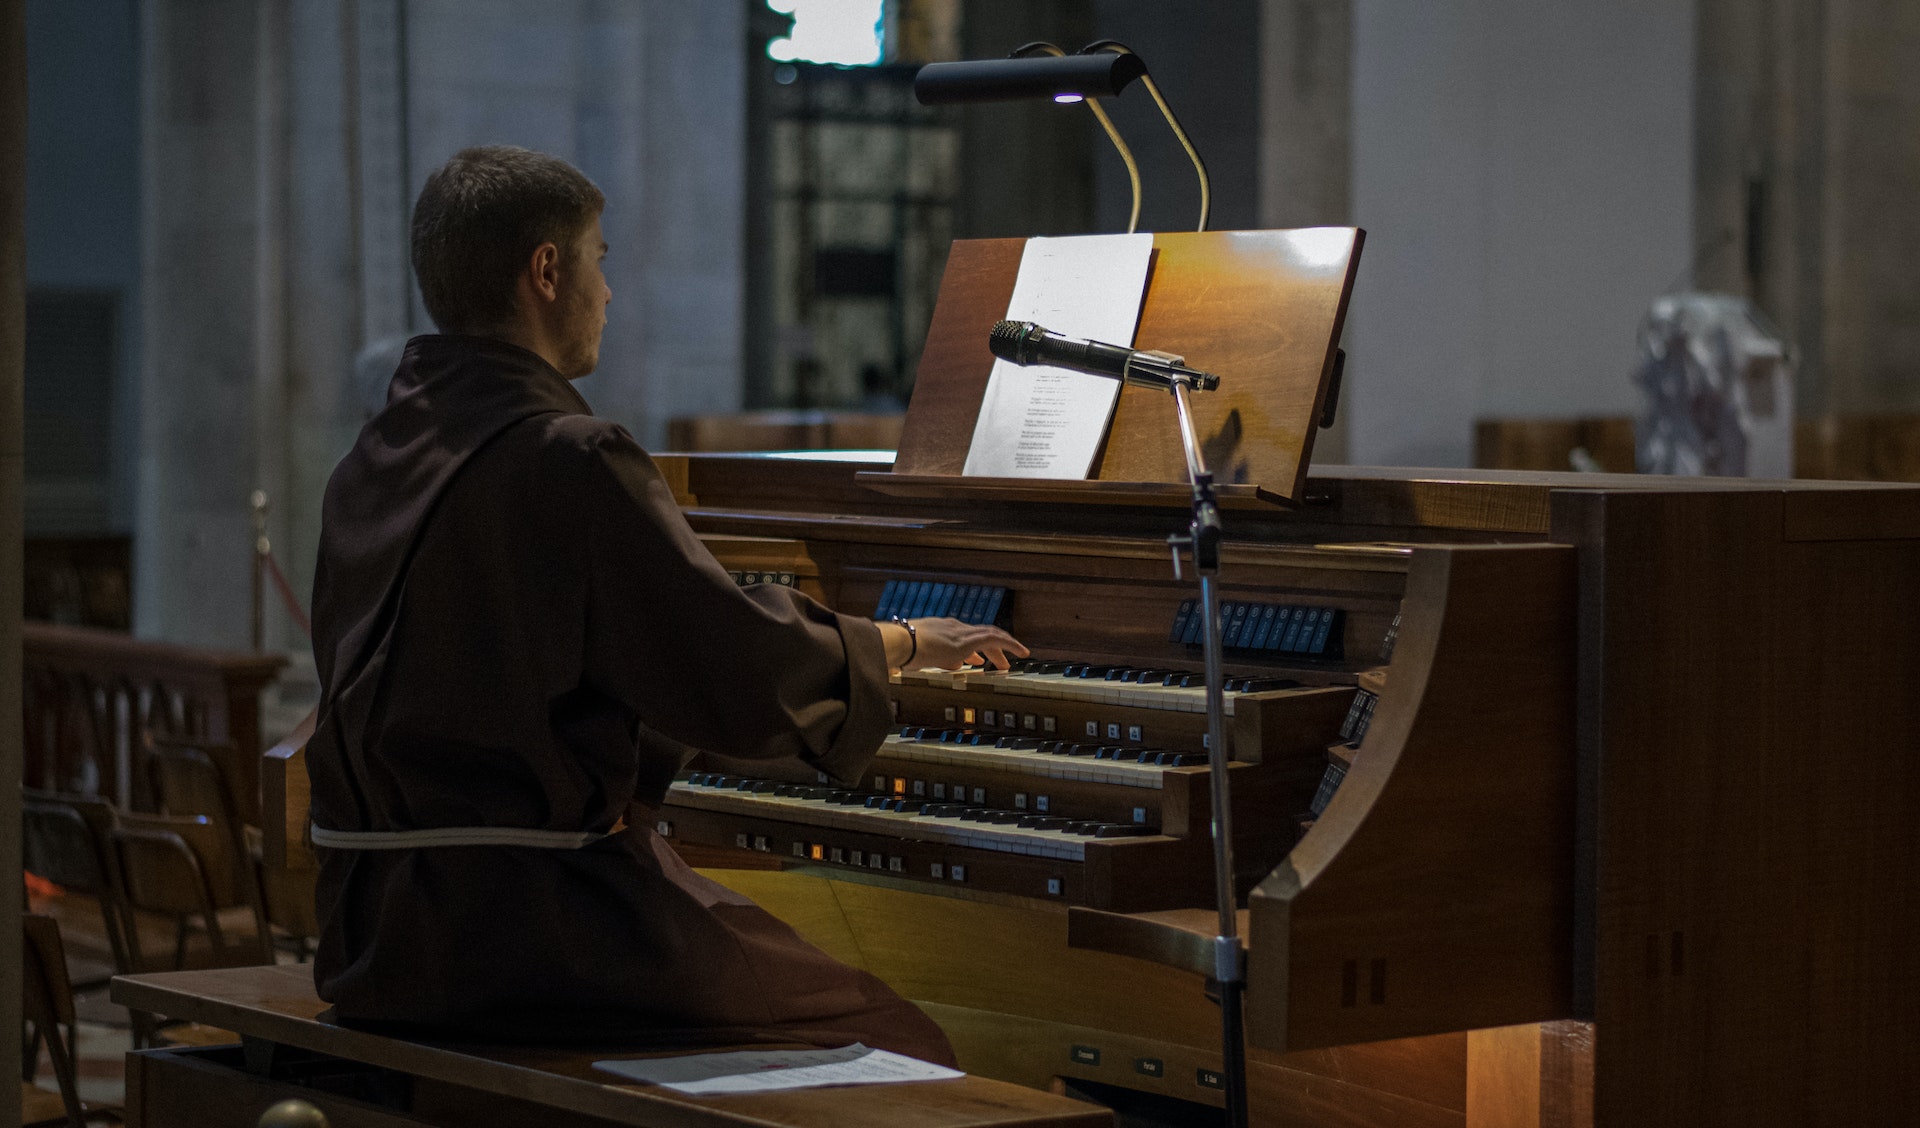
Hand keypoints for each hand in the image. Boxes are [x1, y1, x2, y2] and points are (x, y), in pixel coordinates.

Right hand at [884, 618, 1028, 670]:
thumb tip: (954, 665)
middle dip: (993, 649)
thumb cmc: (905, 651)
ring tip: (1016, 657)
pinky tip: (1020, 652)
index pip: (963, 636)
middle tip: (1002, 663)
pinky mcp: (967, 639)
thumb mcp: (924, 657)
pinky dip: (1009, 644)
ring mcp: (960, 631)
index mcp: (941, 630)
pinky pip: (995, 639)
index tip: (978, 659)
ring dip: (1004, 646)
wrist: (902, 642)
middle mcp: (953, 627)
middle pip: (980, 634)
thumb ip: (939, 660)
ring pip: (990, 633)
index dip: (973, 648)